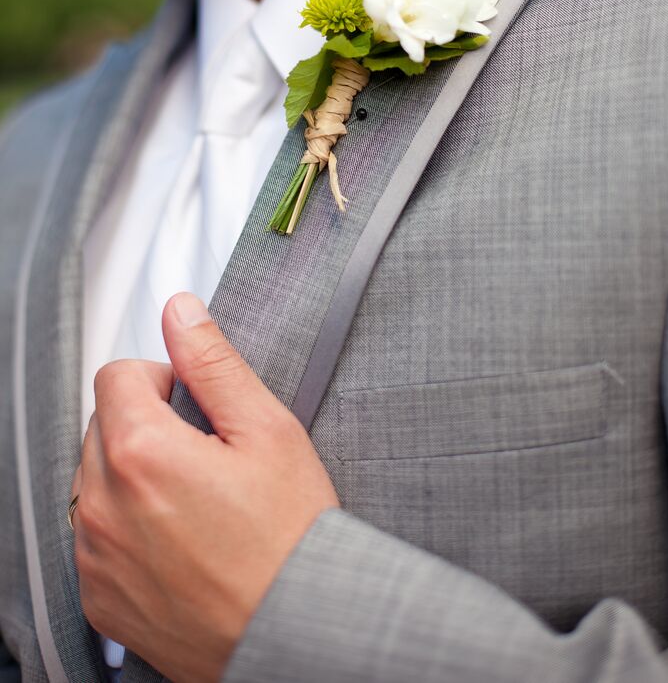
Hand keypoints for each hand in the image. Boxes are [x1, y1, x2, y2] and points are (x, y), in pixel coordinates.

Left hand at [70, 292, 339, 682]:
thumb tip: (180, 311)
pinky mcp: (98, 598)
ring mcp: (95, 557)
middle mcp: (101, 504)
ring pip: (95, 480)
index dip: (163, 380)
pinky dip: (126, 529)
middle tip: (205, 457)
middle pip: (102, 425)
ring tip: (195, 503)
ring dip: (132, 476)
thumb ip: (213, 363)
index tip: (197, 409)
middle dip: (146, 425)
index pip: (118, 374)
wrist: (295, 634)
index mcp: (140, 452)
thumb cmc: (291, 537)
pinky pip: (94, 538)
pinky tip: (179, 543)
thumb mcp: (267, 431)